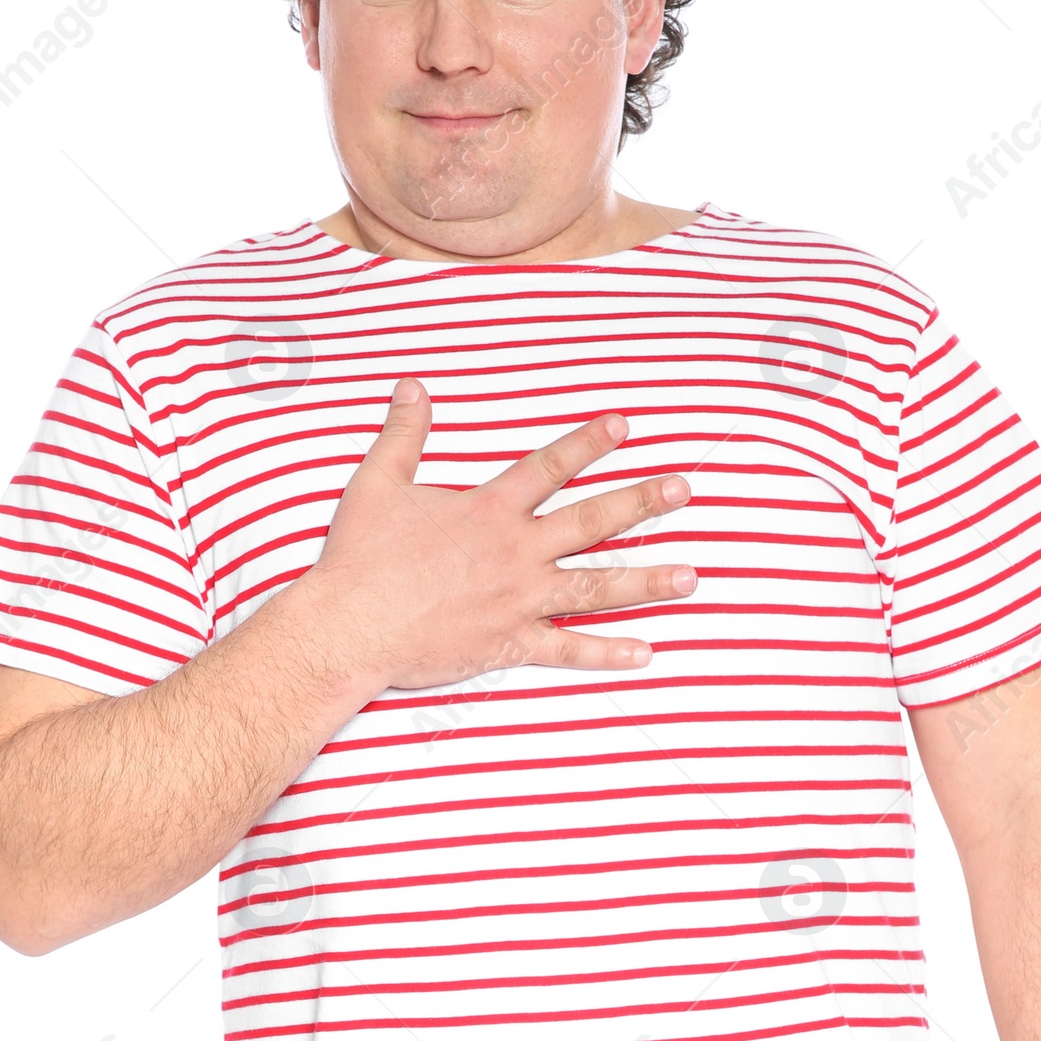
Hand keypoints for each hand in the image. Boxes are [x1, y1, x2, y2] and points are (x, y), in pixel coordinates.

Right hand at [298, 378, 694, 689]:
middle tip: (683, 489)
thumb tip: (413, 387)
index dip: (589, 443)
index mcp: (489, 510)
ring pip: (596, 587)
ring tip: (692, 576)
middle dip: (641, 503)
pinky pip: (568, 649)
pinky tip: (645, 653)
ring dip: (647, 581)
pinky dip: (607, 653)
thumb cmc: (360, 557)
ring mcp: (519, 599)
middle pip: (591, 521)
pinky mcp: (510, 642)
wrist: (349, 625)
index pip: (549, 467)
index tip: (627, 424)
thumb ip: (403, 434)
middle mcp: (515, 551)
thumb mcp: (377, 483)